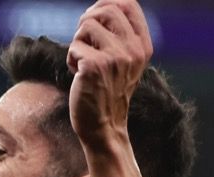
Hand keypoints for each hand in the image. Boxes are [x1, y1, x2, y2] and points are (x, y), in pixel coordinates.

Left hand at [66, 0, 152, 144]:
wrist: (103, 126)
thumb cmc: (107, 91)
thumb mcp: (124, 61)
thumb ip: (120, 34)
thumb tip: (100, 5)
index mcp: (142, 46)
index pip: (128, 4)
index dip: (107, 3)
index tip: (95, 18)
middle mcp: (133, 50)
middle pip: (105, 9)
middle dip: (87, 21)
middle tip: (83, 41)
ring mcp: (115, 58)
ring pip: (86, 25)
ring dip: (78, 42)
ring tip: (82, 60)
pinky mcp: (94, 67)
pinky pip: (74, 46)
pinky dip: (71, 59)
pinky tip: (77, 74)